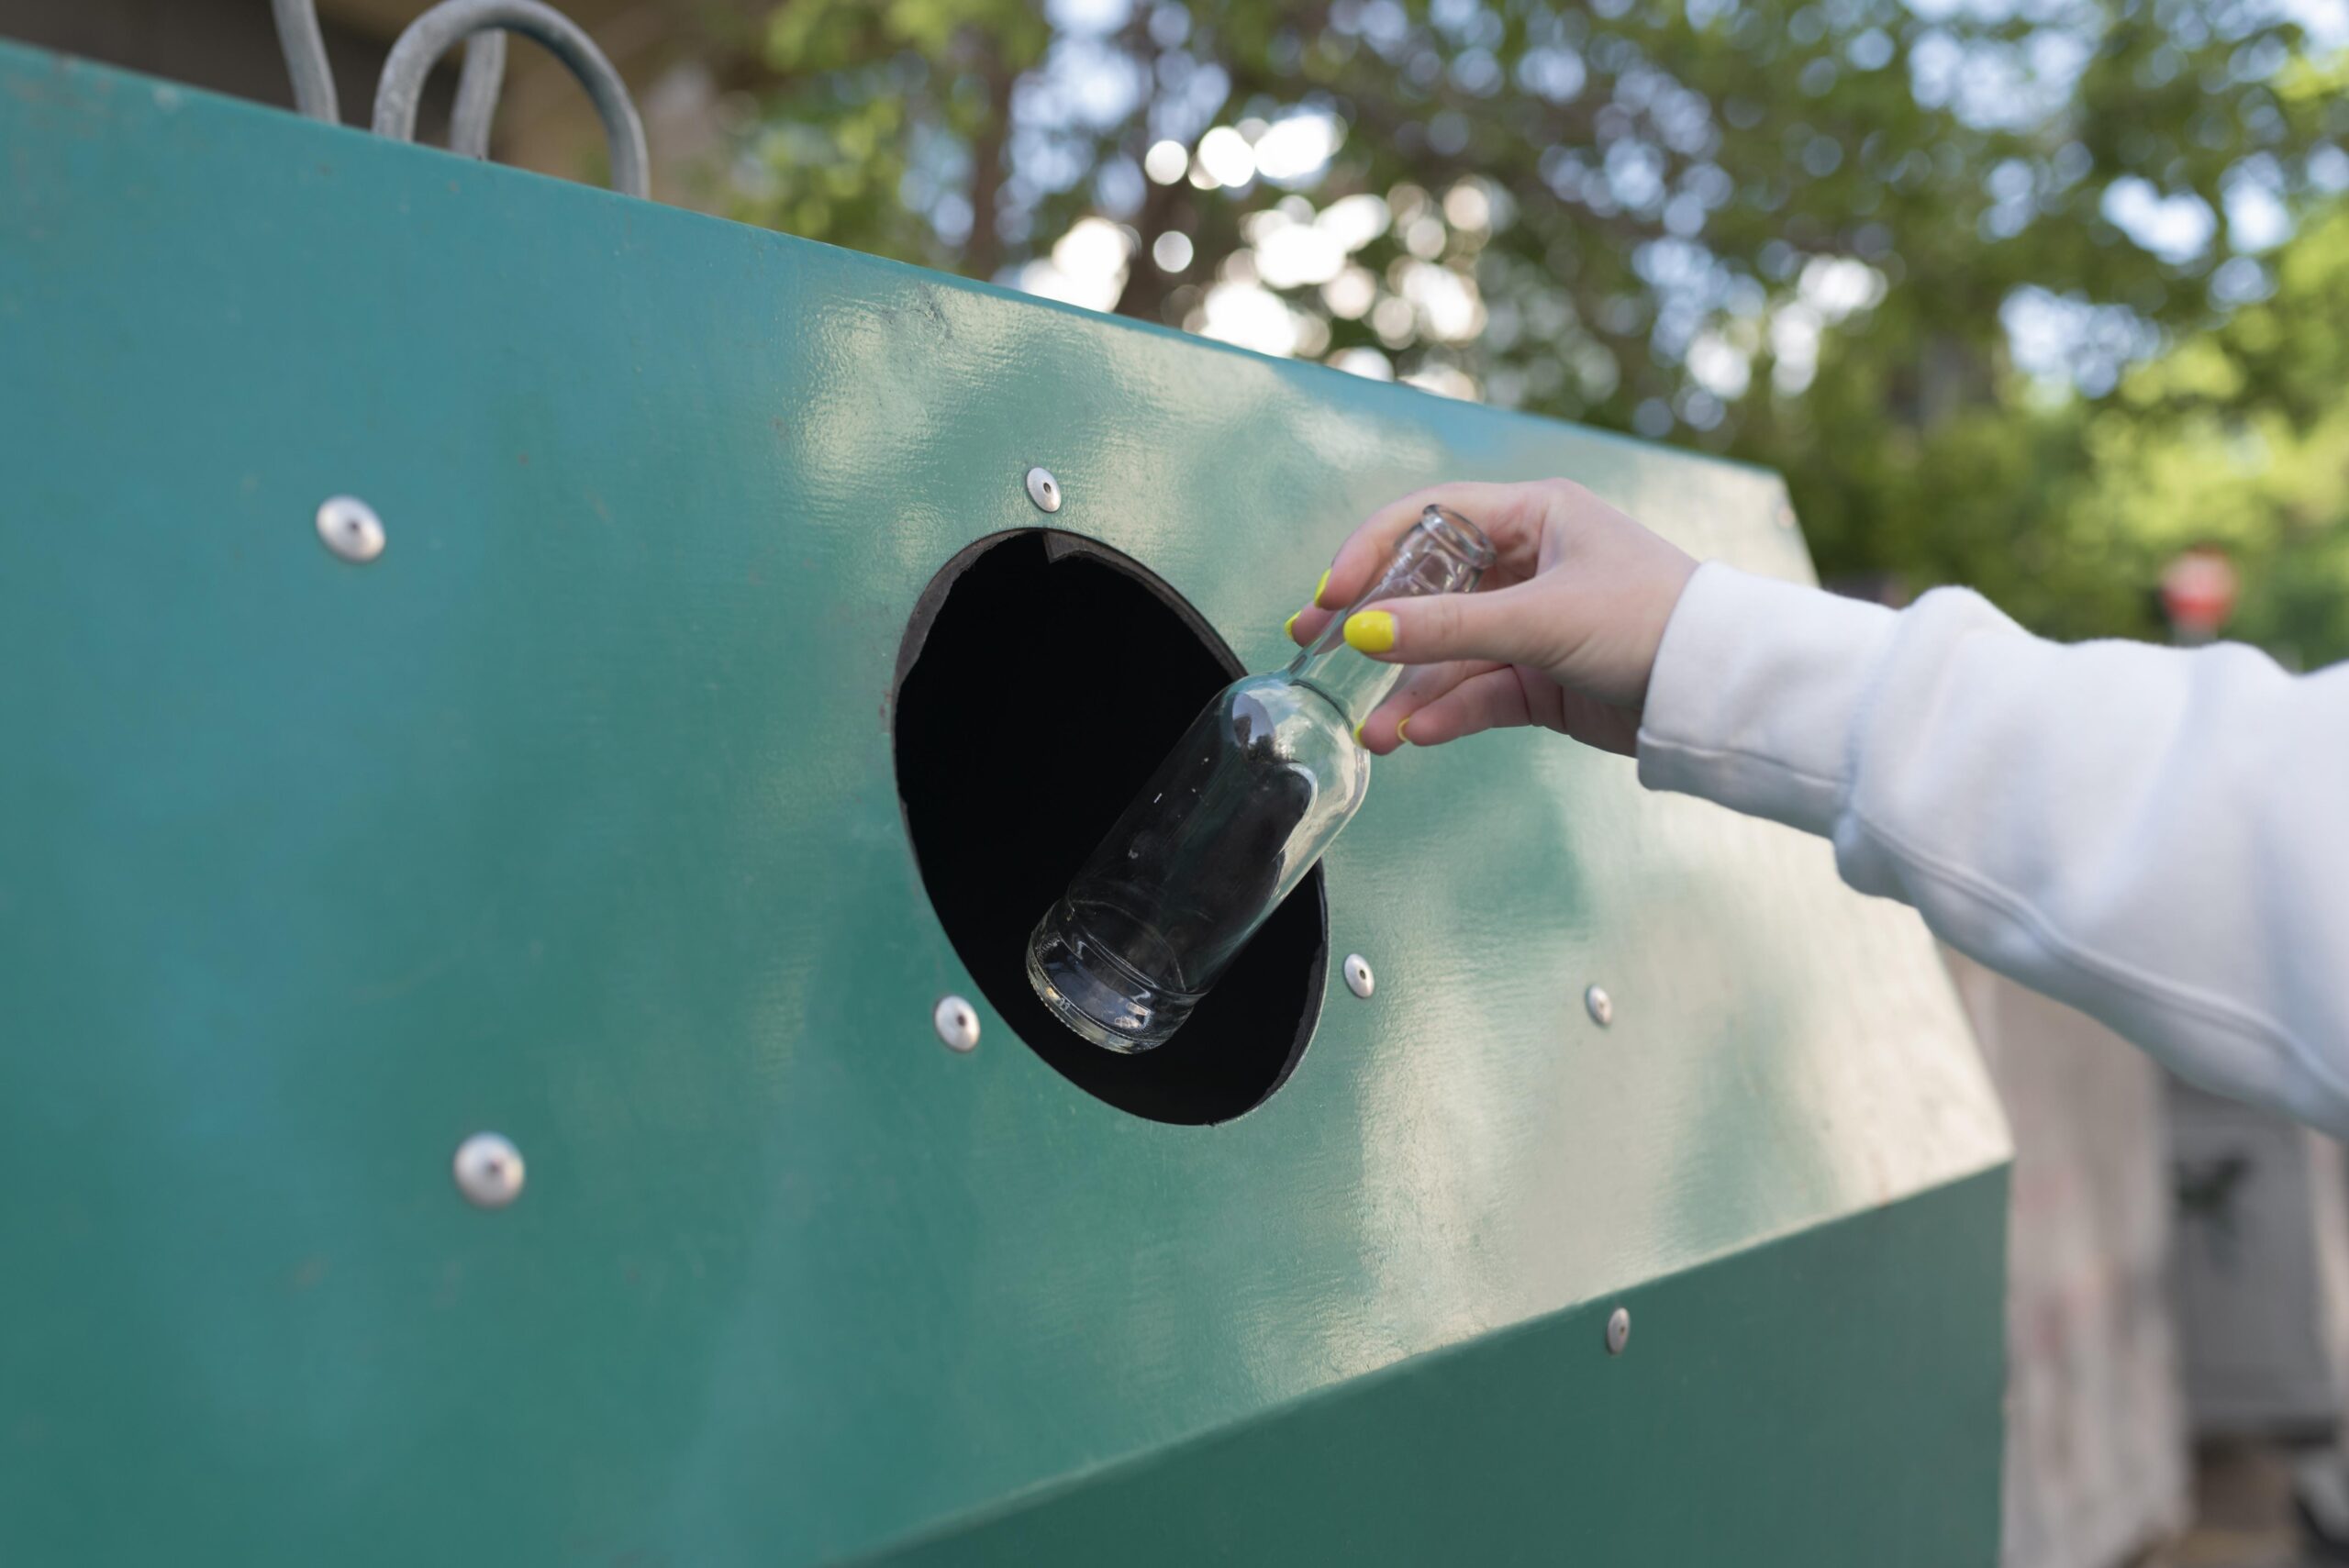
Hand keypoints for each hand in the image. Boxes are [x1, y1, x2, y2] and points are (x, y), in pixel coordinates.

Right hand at [1287, 479, 1698, 756]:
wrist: (1721, 691)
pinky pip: (1477, 692)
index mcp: (1532, 516)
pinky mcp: (1542, 680)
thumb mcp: (1541, 617)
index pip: (1426, 520)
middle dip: (1373, 626)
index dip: (1371, 553)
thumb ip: (1448, 628)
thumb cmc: (1651, 621)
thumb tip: (1362, 634)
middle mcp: (1527, 564)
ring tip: (1371, 729)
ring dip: (1406, 689)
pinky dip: (1446, 713)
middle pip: (1426, 590)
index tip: (1331, 597)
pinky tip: (1415, 734)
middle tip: (1313, 649)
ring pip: (1448, 653)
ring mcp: (1532, 624)